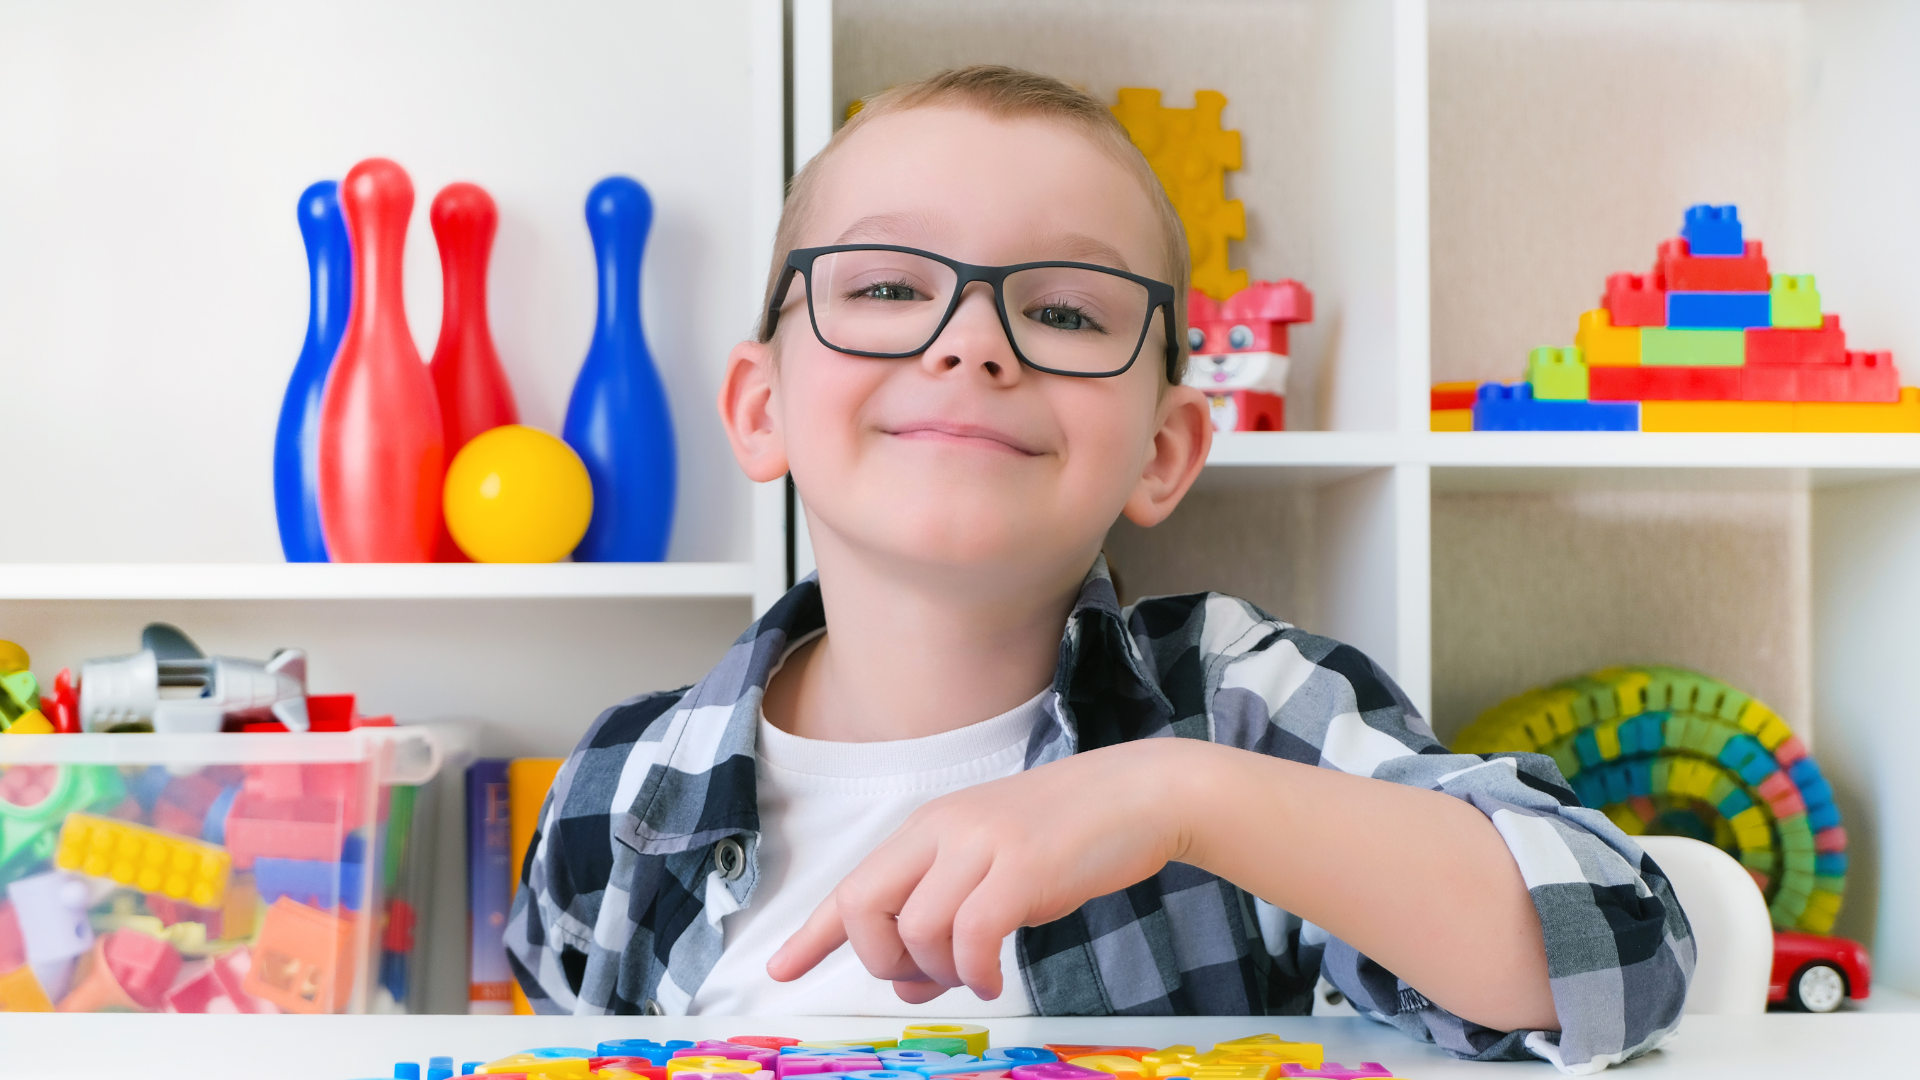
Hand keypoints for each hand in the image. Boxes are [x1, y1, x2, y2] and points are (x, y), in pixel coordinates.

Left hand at [765, 738, 1195, 1002]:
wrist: (1141, 794)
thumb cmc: (1071, 835)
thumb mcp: (996, 867)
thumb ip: (947, 915)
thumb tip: (911, 984)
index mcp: (930, 826)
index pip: (854, 884)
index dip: (812, 933)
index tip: (780, 969)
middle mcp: (944, 829)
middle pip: (865, 907)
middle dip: (881, 962)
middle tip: (923, 982)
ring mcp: (982, 844)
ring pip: (916, 930)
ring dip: (937, 974)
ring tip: (972, 976)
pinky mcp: (1023, 868)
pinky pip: (972, 936)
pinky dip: (975, 972)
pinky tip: (993, 978)